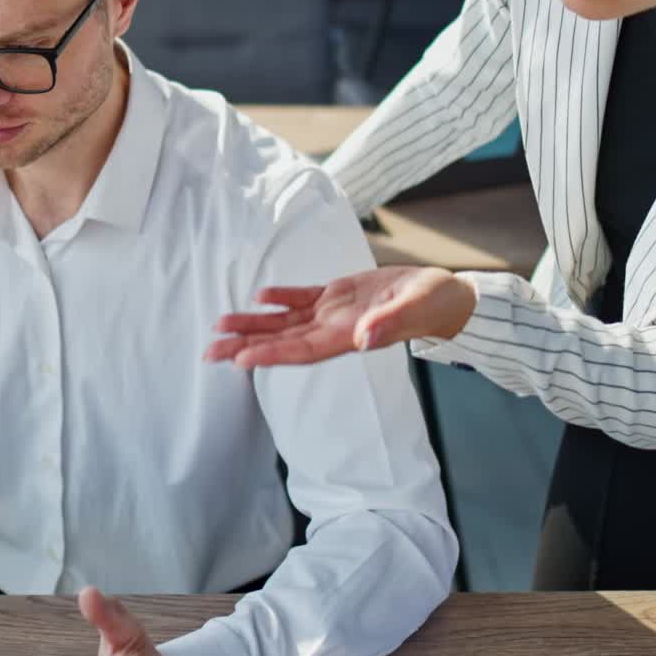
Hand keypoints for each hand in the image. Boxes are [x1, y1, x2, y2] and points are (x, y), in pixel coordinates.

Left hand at [203, 265, 476, 367]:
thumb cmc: (434, 304)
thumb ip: (390, 324)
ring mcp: (335, 314)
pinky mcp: (340, 296)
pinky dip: (281, 298)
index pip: (301, 350)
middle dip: (246, 345)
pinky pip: (304, 299)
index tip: (239, 360)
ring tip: (221, 324)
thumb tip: (364, 338)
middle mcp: (335, 330)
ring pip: (285, 322)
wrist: (447, 296)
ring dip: (254, 324)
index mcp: (348, 337)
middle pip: (282, 341)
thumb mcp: (415, 309)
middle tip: (209, 351)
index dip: (270, 355)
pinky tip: (260, 295)